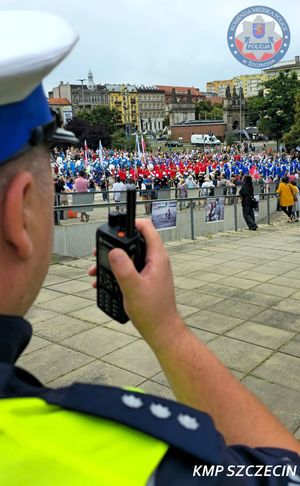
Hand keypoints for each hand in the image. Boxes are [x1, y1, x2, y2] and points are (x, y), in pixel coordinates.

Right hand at [88, 219, 184, 348]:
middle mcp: (156, 261)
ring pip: (130, 256)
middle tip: (99, 251)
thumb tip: (114, 250)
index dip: (132, 223)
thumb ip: (123, 268)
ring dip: (113, 261)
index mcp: (157, 258)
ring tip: (96, 269)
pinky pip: (130, 268)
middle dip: (115, 245)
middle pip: (135, 241)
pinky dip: (117, 271)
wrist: (161, 330)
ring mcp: (152, 270)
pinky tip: (104, 281)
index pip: (147, 229)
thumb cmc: (153, 312)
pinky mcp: (147, 279)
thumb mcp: (133, 288)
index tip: (116, 227)